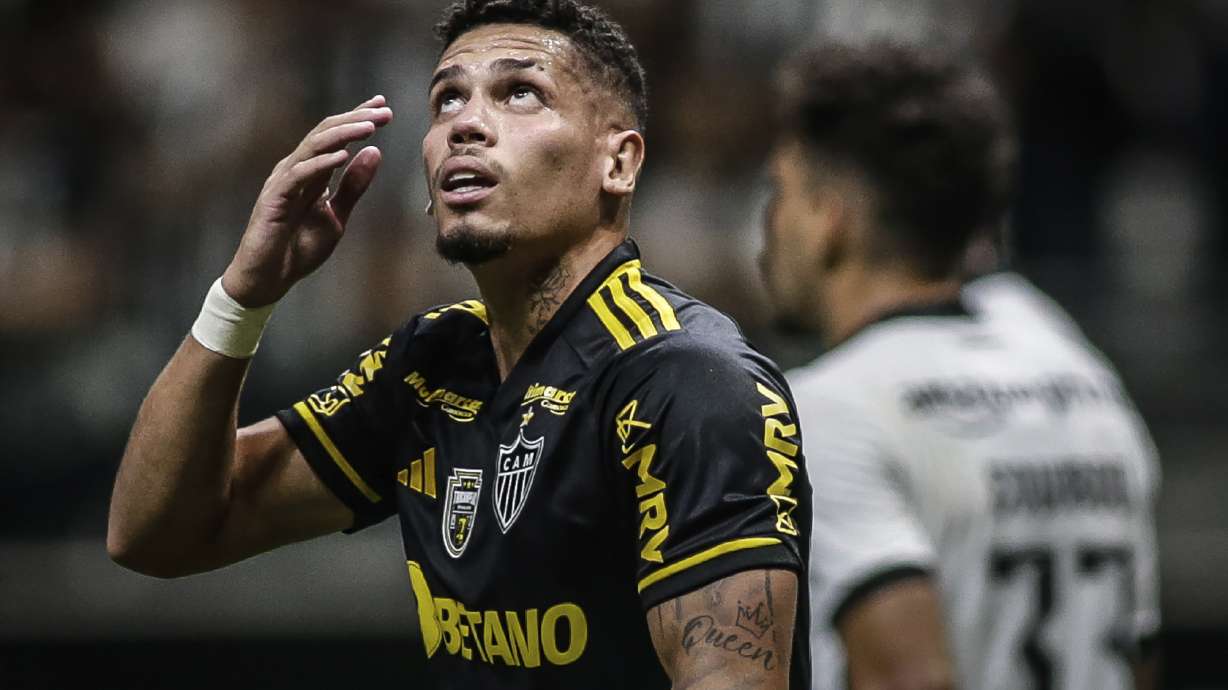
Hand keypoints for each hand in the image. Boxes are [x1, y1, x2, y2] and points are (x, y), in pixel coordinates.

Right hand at [221, 95, 392, 306]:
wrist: (270, 277)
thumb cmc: (298, 247)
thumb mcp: (336, 215)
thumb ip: (354, 186)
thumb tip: (375, 152)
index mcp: (311, 171)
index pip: (335, 137)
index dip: (357, 118)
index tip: (383, 106)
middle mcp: (296, 169)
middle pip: (325, 133)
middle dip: (355, 119)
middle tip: (384, 111)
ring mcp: (283, 181)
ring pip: (313, 146)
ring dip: (343, 134)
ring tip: (369, 126)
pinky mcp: (274, 198)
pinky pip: (299, 174)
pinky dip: (321, 163)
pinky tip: (343, 155)